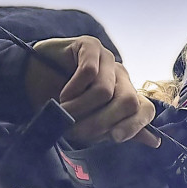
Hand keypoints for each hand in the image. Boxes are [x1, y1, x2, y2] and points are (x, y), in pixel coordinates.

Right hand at [26, 36, 160, 147]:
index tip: (114, 138)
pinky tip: (63, 93)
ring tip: (65, 109)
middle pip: (128, 102)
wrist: (31, 82)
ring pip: (105, 91)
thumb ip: (120, 130)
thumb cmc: (62, 104)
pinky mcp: (90, 45)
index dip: (135, 126)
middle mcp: (121, 76)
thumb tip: (155, 142)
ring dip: (80, 107)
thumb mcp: (90, 124)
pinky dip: (73, 89)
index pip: (146, 109)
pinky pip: (90, 72)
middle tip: (77, 130)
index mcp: (126, 95)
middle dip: (101, 122)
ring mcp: (107, 59)